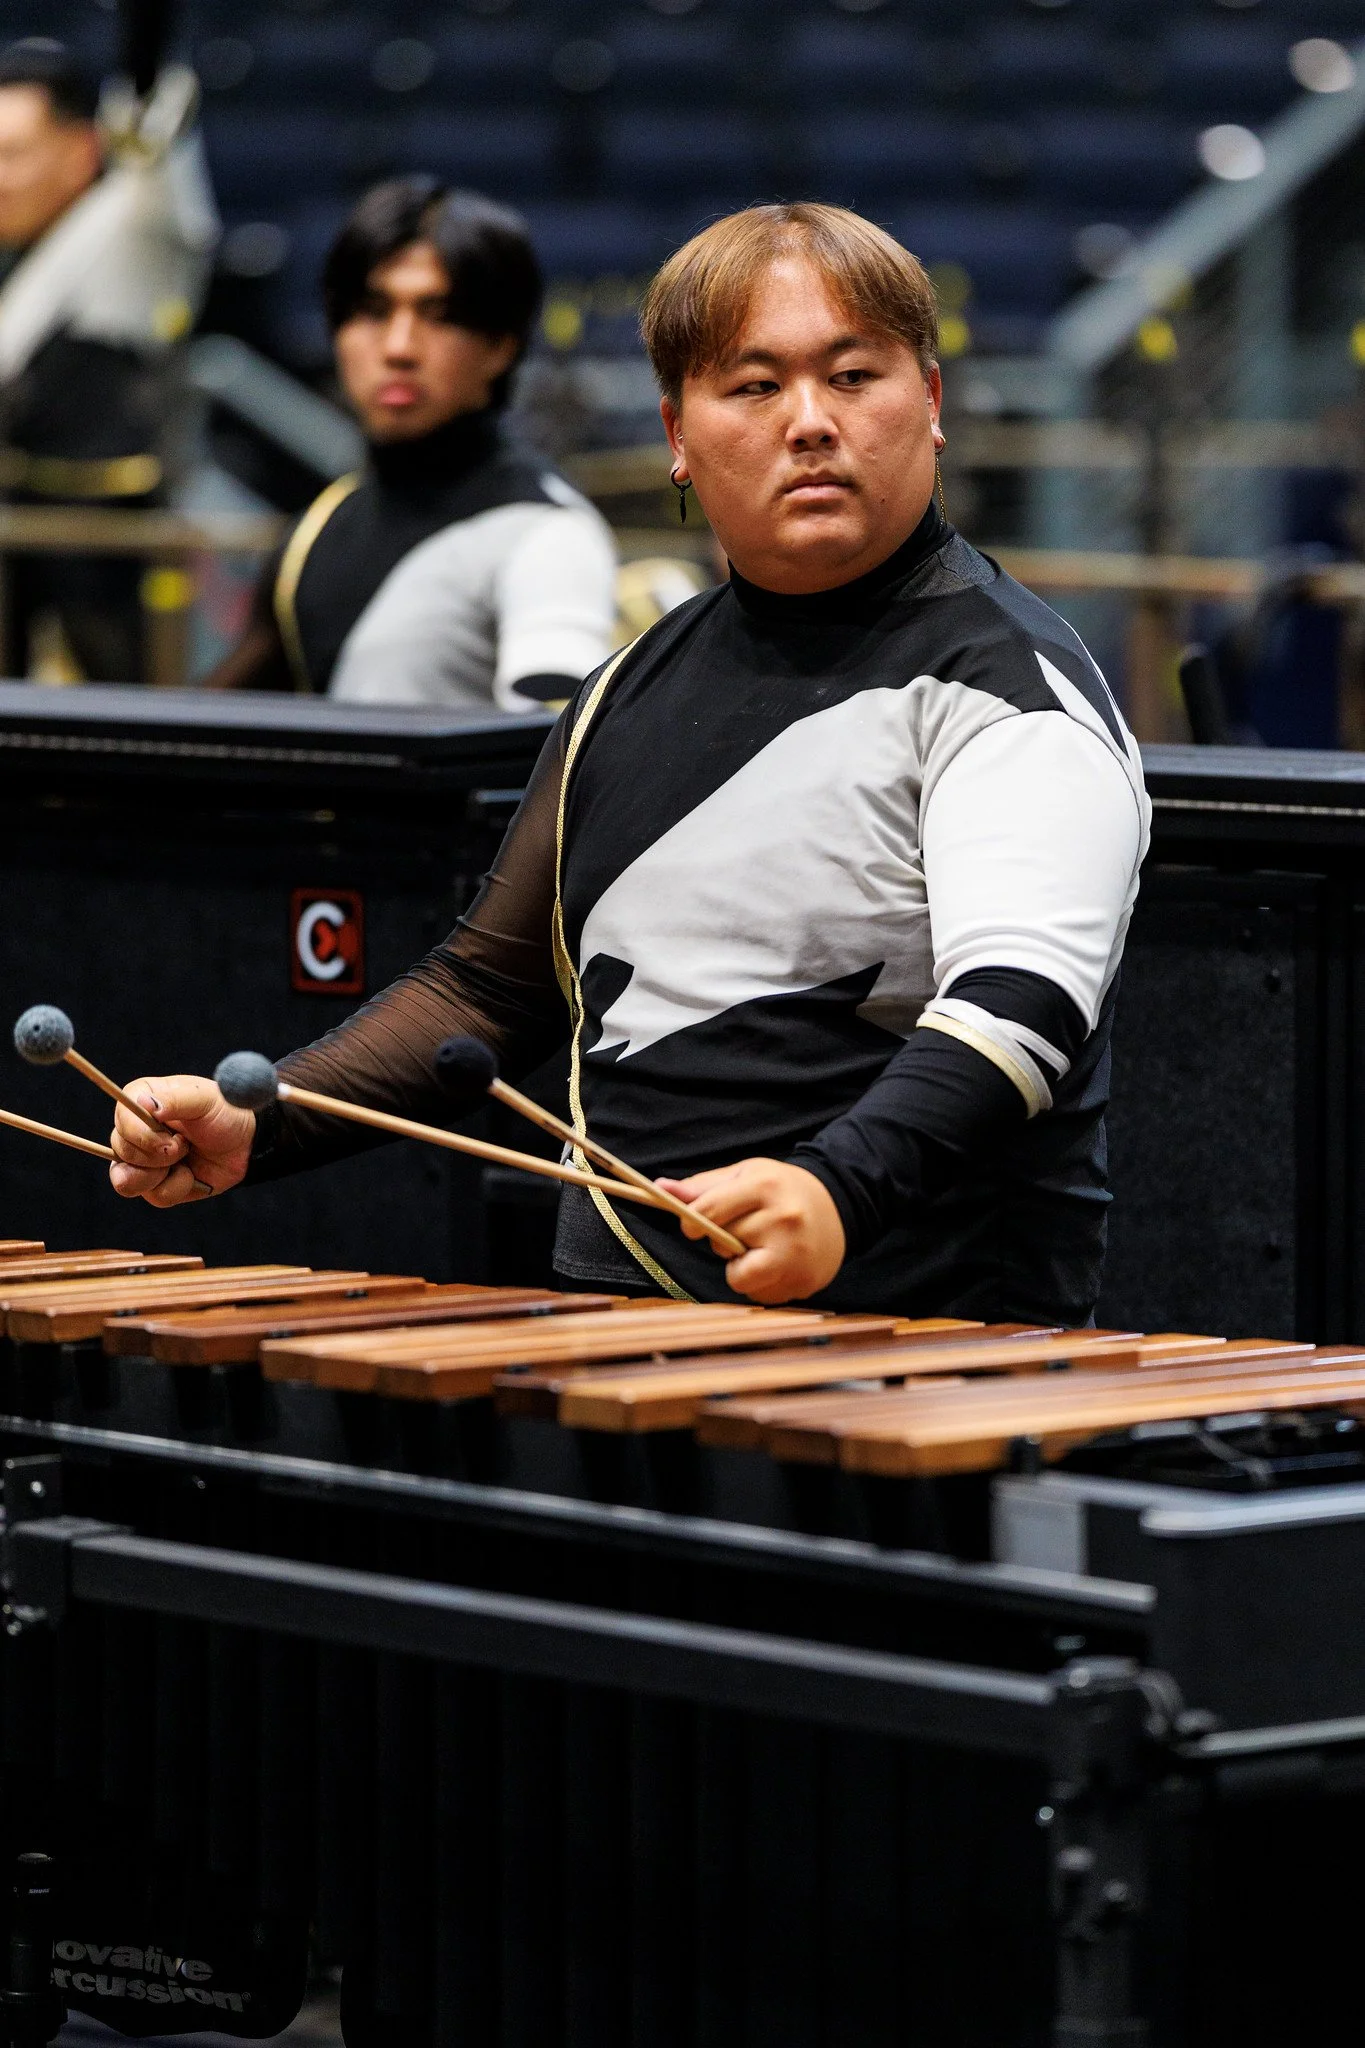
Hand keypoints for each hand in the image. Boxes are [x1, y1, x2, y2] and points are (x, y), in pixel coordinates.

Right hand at [108, 1075, 255, 1207]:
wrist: (245, 1145)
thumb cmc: (224, 1114)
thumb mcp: (204, 1098)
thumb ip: (173, 1099)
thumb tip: (143, 1103)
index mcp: (140, 1101)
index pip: (121, 1122)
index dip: (143, 1135)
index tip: (172, 1136)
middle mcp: (135, 1130)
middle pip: (122, 1152)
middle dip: (159, 1155)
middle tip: (184, 1145)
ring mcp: (141, 1160)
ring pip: (126, 1180)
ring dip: (163, 1174)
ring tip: (185, 1159)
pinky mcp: (154, 1184)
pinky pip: (154, 1196)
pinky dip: (178, 1187)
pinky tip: (191, 1174)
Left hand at [657, 1158, 846, 1304]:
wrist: (840, 1207)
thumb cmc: (782, 1189)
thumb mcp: (745, 1176)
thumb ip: (703, 1187)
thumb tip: (659, 1189)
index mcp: (765, 1187)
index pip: (710, 1210)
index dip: (692, 1222)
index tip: (690, 1226)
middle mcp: (783, 1220)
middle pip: (723, 1243)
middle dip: (724, 1239)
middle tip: (746, 1228)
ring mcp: (795, 1254)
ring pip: (738, 1277)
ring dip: (740, 1268)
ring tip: (760, 1248)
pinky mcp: (803, 1282)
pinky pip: (759, 1294)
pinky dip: (760, 1283)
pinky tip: (777, 1263)